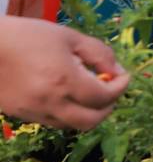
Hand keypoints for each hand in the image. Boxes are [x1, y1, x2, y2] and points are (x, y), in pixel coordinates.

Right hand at [0, 17, 129, 129]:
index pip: (104, 97)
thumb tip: (117, 71)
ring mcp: (33, 112)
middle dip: (108, 107)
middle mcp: (50, 102)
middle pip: (91, 121)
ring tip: (89, 93)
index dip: (120, 87)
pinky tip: (66, 95)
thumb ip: (98, 53)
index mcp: (64, 80)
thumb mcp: (67, 36)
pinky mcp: (19, 115)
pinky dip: (66, 113)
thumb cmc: (25, 36)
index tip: (123, 76)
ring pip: (70, 125)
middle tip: (110, 90)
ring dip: (87, 113)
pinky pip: (51, 121)